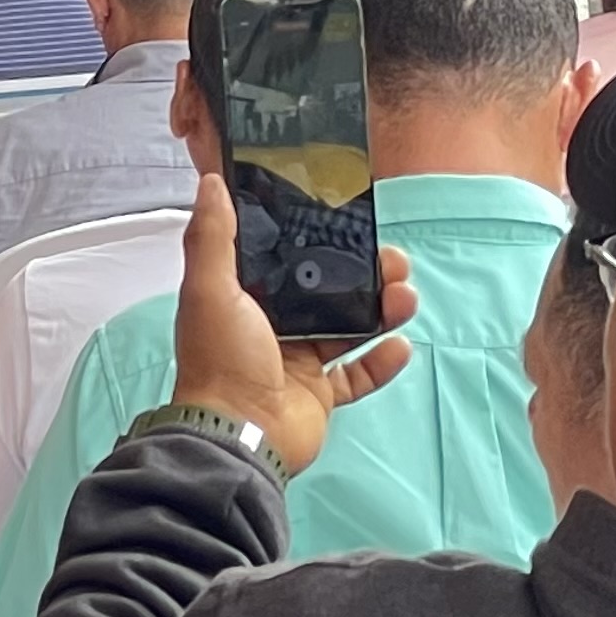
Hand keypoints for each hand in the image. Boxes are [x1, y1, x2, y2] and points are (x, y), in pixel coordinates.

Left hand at [165, 172, 416, 477]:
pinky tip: (400, 346)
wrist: (240, 434)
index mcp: (242, 296)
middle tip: (394, 259)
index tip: (347, 220)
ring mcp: (297, 360)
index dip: (314, 239)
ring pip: (348, 327)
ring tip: (406, 295)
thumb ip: (213, 236)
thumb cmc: (222, 359)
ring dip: (379, 310)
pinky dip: (381, 362)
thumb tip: (212, 182)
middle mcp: (270, 325)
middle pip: (325, 290)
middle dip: (362, 273)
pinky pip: (358, 375)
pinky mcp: (320, 393)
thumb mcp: (209, 289)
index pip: (284, 258)